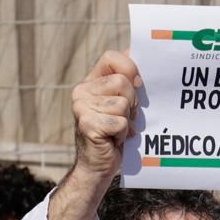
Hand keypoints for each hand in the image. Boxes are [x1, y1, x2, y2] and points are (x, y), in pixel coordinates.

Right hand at [72, 50, 140, 179]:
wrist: (97, 167)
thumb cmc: (114, 134)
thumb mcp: (122, 104)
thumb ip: (127, 82)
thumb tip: (135, 51)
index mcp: (90, 82)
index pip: (112, 57)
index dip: (129, 67)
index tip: (138, 84)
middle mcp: (82, 91)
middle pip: (122, 82)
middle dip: (132, 102)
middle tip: (126, 117)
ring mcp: (81, 107)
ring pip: (123, 104)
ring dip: (127, 121)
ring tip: (118, 131)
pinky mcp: (87, 124)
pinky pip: (120, 122)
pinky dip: (123, 134)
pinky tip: (114, 140)